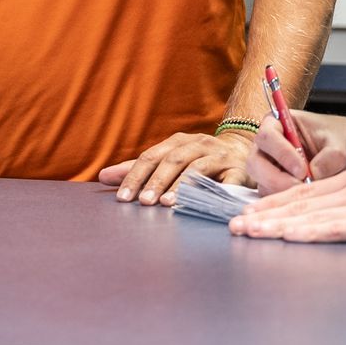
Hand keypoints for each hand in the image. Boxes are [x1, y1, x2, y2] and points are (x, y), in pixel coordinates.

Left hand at [99, 130, 253, 205]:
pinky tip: (204, 203)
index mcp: (178, 141)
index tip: (123, 198)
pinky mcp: (239, 170)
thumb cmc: (198, 160)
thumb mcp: (168, 161)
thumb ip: (138, 169)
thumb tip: (103, 176)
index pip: (151, 157)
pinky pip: (228, 180)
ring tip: (168, 203)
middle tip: (145, 202)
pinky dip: (215, 191)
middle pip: (174, 160)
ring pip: (198, 168)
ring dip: (181, 185)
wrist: (242, 151)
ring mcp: (220, 156)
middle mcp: (199, 144)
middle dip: (157, 181)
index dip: (136, 176)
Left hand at [229, 167, 345, 243]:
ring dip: (275, 224)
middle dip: (264, 214)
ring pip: (309, 214)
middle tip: (235, 225)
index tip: (250, 214)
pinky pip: (335, 227)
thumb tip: (337, 219)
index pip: (305, 191)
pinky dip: (308, 231)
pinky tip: (289, 235)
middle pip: (299, 201)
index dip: (274, 203)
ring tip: (248, 232)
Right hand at [248, 110, 345, 194]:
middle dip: (276, 178)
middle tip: (300, 187)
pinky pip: (271, 197)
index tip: (302, 169)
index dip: (281, 153)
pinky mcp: (273, 185)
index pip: (268, 136)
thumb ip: (329, 157)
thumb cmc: (340, 138)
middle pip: (255, 162)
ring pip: (261, 182)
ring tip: (308, 194)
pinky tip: (305, 200)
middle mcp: (267, 145)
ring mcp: (268, 166)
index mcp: (278, 123)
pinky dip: (285, 201)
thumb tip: (314, 174)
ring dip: (281, 192)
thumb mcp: (340, 144)